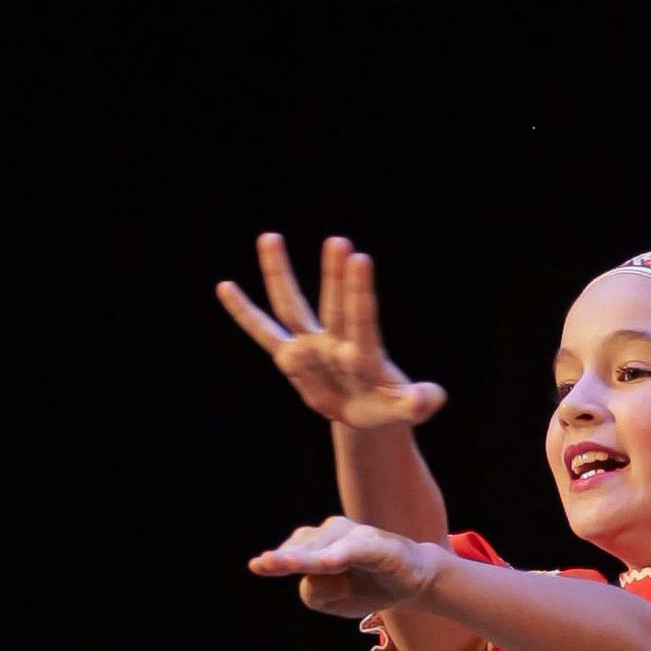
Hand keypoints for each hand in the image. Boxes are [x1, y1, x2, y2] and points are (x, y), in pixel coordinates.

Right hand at [218, 232, 444, 432]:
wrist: (366, 413)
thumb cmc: (389, 406)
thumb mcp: (407, 411)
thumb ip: (418, 404)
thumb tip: (425, 402)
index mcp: (366, 356)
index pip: (362, 321)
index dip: (360, 292)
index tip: (359, 258)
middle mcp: (336, 343)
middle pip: (333, 307)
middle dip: (334, 276)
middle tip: (338, 241)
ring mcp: (312, 347)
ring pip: (292, 307)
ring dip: (280, 274)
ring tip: (269, 237)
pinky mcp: (292, 359)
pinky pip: (264, 333)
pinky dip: (245, 313)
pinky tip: (225, 287)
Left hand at [249, 513, 435, 618]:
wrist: (414, 582)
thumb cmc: (369, 588)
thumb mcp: (336, 602)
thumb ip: (315, 595)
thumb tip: (316, 577)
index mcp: (322, 545)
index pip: (295, 550)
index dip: (276, 559)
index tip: (256, 566)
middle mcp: (337, 533)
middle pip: (305, 548)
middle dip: (286, 558)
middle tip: (265, 564)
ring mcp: (358, 537)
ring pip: (325, 547)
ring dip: (307, 559)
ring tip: (287, 565)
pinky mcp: (380, 546)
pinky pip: (356, 549)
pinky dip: (340, 555)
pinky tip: (326, 563)